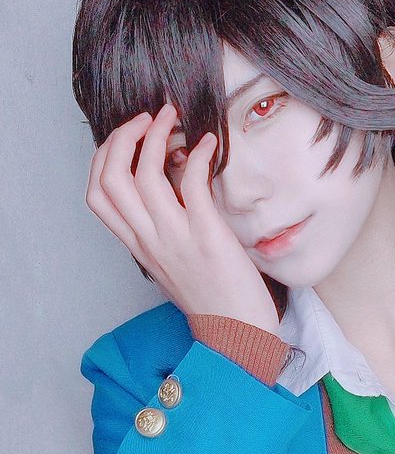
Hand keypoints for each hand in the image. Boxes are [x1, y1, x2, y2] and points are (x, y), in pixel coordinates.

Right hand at [85, 104, 280, 332]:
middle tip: (147, 119)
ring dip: (156, 136)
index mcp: (138, 245)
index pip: (97, 196)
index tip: (126, 138)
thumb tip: (171, 185)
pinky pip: (193, 183)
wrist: (238, 334)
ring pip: (144, 175)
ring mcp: (176, 238)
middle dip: (122, 137)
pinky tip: (210, 144)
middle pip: (110, 178)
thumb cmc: (212, 297)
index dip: (103, 158)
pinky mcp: (207, 235)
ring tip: (174, 119)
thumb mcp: (172, 263)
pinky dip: (199, 155)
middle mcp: (150, 240)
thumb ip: (161, 229)